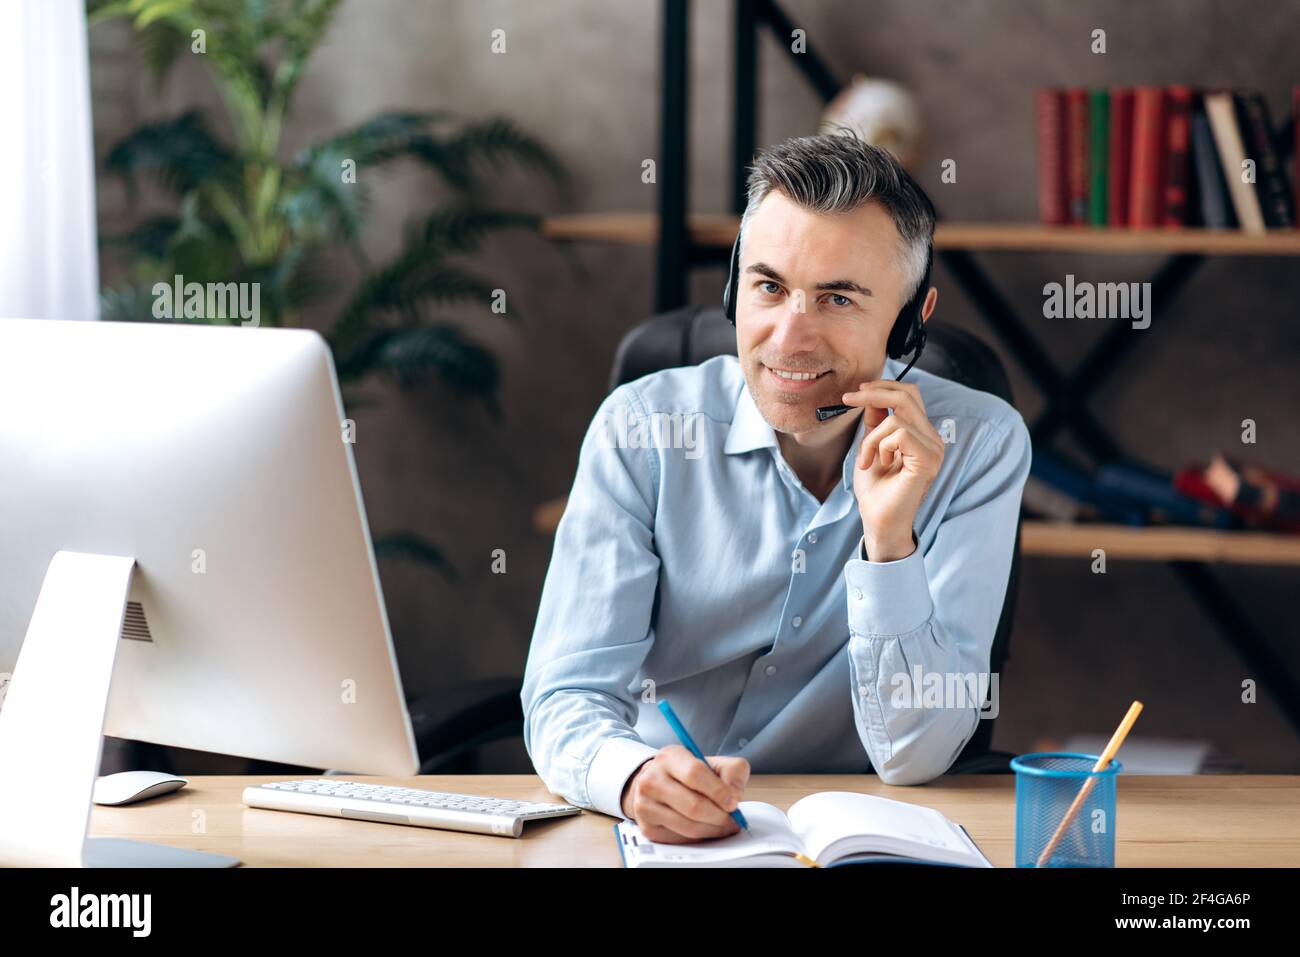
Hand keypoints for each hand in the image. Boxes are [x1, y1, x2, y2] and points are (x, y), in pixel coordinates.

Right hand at [619, 744, 749, 843]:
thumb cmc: (689, 775)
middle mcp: (652, 779)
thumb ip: (732, 771)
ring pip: (687, 826)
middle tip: (732, 819)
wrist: (658, 784)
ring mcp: (645, 805)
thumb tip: (734, 794)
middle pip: (693, 806)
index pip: (695, 774)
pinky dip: (698, 837)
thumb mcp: (712, 763)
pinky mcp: (647, 827)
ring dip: (712, 830)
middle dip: (719, 816)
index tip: (733, 803)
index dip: (718, 791)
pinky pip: (680, 839)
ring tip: (723, 825)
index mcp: (670, 757)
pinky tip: (705, 829)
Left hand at [840, 380, 943, 559]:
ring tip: (867, 460)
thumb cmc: (876, 490)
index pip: (910, 394)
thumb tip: (871, 395)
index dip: (882, 387)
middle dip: (873, 393)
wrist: (878, 521)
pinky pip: (898, 433)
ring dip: (871, 437)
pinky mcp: (927, 459)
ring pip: (897, 417)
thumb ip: (875, 421)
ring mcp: (934, 449)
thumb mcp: (870, 446)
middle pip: (907, 395)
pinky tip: (879, 464)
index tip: (854, 392)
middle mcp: (933, 439)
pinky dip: (878, 446)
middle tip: (848, 399)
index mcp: (922, 434)